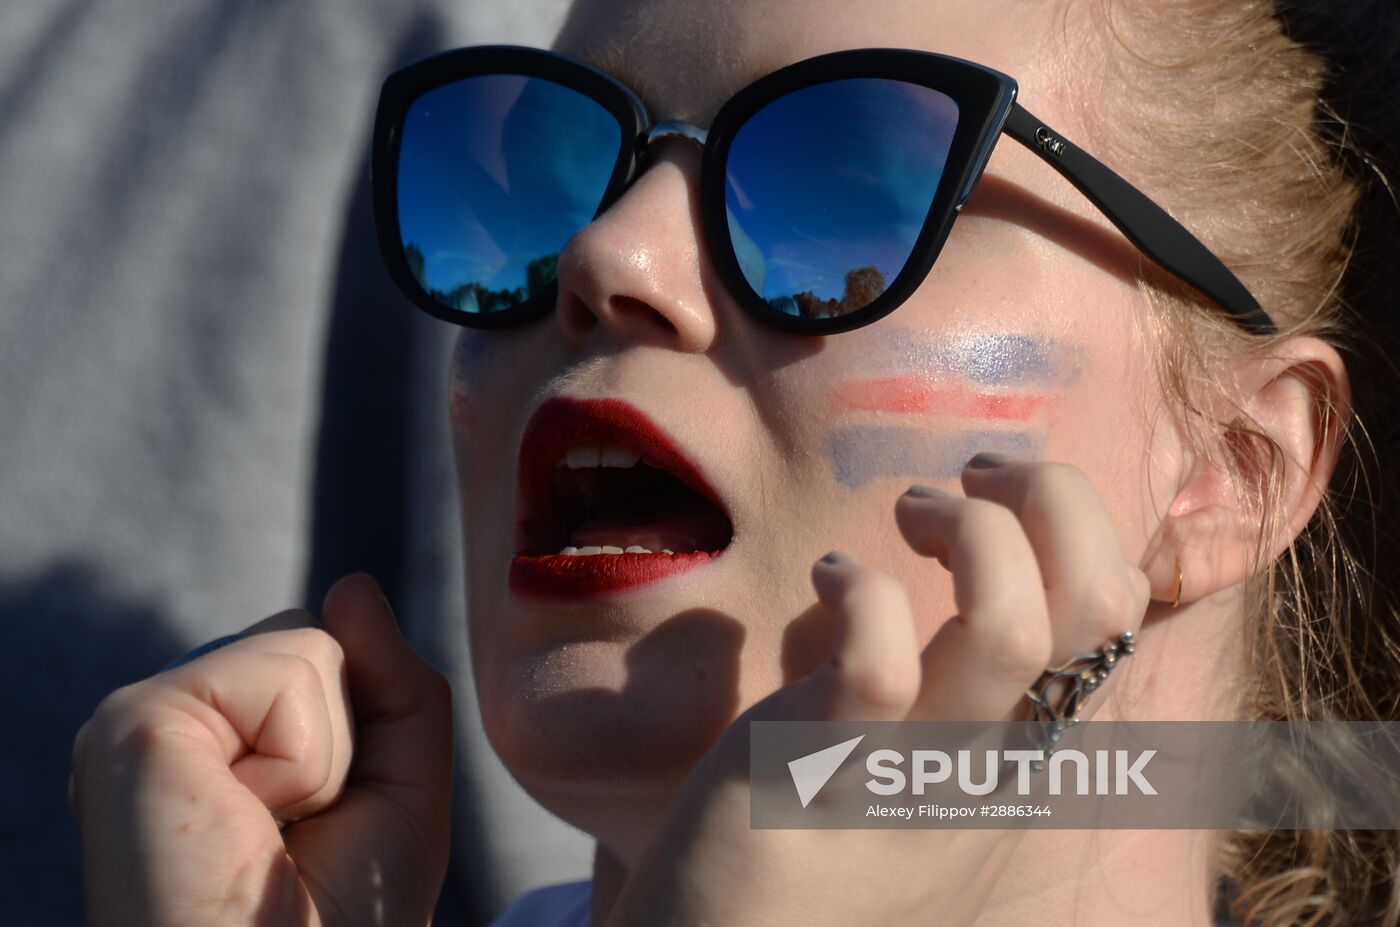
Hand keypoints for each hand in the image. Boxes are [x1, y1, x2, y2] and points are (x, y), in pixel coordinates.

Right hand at [69, 573, 453, 926]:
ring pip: (308, 644)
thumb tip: (351, 583)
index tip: (319, 825)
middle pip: (315, 637)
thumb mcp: (402, 787)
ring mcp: (147, 719)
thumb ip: (394, 680)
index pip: (321, 651)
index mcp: (220, 739)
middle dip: (347, 736)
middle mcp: (175, 724)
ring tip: (266, 833)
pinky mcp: (135, 723)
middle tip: (296, 834)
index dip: (359, 731)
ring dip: (326, 757)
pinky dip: (303, 760)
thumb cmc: (344, 916)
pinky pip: (287, 672)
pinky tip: (245, 821)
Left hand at [603, 457, 1152, 926]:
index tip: (998, 494)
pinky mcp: (824, 772)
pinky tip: (828, 578)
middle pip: (1097, 603)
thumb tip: (969, 575)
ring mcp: (917, 772)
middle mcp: (996, 764)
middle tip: (970, 478)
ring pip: (1011, 627)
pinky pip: (878, 660)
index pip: (1118, 616)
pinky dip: (863, 590)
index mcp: (1027, 753)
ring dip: (969, 533)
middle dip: (1052, 498)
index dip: (1081, 522)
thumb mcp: (923, 773)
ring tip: (906, 511)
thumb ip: (961, 694)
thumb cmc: (819, 849)